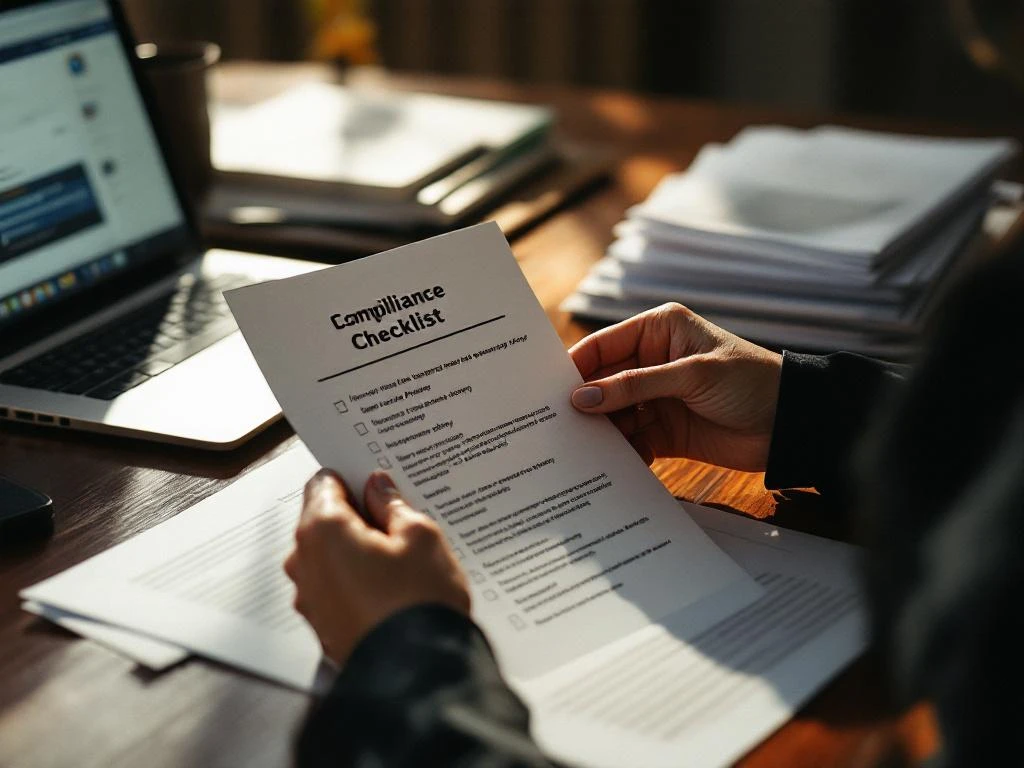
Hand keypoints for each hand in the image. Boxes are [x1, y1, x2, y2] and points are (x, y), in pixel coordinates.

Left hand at [284, 469, 469, 665]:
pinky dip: (357, 582)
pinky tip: (392, 590)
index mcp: (322, 530)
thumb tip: (379, 488)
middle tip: (398, 521)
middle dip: (358, 517)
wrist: (418, 675)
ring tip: (402, 560)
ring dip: (358, 551)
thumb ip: (394, 505)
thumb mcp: (420, 536)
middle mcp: (304, 563)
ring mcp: (310, 598)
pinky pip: (336, 589)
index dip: (353, 479)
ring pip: (330, 557)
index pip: (323, 482)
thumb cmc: (418, 602)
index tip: (378, 484)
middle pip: (324, 521)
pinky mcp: (323, 627)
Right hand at [569, 303, 781, 471]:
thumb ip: (635, 386)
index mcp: (658, 331)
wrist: (792, 425)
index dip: (575, 367)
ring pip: (612, 415)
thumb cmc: (750, 382)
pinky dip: (621, 452)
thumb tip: (582, 399)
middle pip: (602, 383)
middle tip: (553, 425)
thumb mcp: (691, 375)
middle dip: (583, 404)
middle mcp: (652, 361)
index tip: (547, 391)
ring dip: (599, 432)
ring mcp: (656, 398)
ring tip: (578, 450)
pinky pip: (631, 440)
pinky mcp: (664, 431)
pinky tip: (610, 465)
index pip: (603, 346)